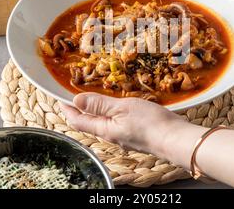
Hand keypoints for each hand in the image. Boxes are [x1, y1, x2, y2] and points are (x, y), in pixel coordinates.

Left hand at [59, 93, 200, 161]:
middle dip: (80, 110)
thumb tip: (76, 100)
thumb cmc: (149, 123)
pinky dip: (110, 113)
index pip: (78, 121)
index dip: (67, 109)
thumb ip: (99, 104)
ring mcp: (123, 136)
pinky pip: (116, 123)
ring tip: (93, 97)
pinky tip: (117, 106)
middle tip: (75, 94)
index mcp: (104, 129)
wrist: (174, 138)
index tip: (60, 98)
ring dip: (95, 110)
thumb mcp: (122, 108)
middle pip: (89, 123)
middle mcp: (111, 135)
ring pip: (103, 123)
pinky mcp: (134, 134)